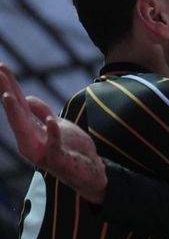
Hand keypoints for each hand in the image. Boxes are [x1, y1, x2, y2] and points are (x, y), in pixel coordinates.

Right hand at [0, 63, 105, 202]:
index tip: (2, 66)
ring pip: (25, 130)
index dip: (10, 85)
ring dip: (15, 112)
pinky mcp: (59, 159)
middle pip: (16, 112)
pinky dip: (53, 132)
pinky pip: (54, 145)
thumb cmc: (73, 150)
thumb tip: (26, 97)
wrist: (90, 173)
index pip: (19, 103)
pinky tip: (51, 119)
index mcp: (31, 130)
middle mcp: (31, 140)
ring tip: (7, 94)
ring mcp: (42, 150)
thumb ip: (42, 113)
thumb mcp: (58, 125)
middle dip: (6, 91)